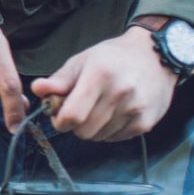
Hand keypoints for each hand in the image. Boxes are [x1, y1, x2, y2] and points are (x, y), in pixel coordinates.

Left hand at [30, 27, 175, 141]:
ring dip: (93, 128)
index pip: (72, 116)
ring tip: (100, 108)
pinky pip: (116, 138)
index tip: (60, 115)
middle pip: (84, 131)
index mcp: (99, 75)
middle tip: (80, 111)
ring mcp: (135, 109)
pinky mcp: (146, 122)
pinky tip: (115, 112)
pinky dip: (110, 130)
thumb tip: (38, 89)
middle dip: (75, 125)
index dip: (60, 121)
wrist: (156, 56)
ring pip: (99, 137)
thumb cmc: (113, 58)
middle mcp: (120, 93)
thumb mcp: (83, 61)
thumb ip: (59, 79)